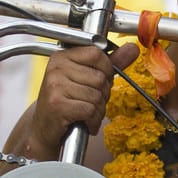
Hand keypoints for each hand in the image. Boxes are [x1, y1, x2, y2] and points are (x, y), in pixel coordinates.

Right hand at [28, 43, 138, 159]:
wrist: (44, 129)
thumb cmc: (68, 102)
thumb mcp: (87, 79)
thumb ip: (110, 64)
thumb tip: (133, 48)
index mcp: (63, 56)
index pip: (97, 54)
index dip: (106, 71)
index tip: (98, 83)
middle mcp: (56, 67)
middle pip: (100, 78)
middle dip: (102, 95)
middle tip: (88, 102)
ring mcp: (55, 86)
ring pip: (97, 96)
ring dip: (97, 111)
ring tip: (85, 114)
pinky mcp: (57, 104)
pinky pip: (90, 110)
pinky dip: (92, 121)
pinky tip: (83, 122)